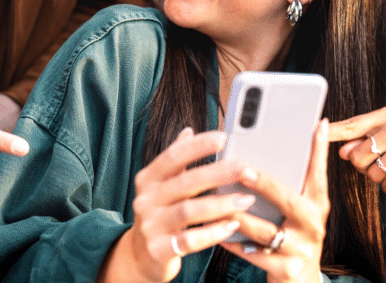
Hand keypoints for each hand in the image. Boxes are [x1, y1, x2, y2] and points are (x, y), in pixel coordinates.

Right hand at [99, 129, 250, 282]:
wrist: (140, 255)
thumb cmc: (159, 214)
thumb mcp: (162, 186)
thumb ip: (176, 161)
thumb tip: (188, 131)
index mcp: (148, 179)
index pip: (172, 157)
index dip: (197, 146)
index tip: (223, 138)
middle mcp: (146, 200)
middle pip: (185, 182)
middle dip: (217, 173)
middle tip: (244, 168)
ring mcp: (151, 225)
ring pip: (189, 211)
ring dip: (221, 204)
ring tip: (245, 199)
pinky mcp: (159, 249)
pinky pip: (190, 240)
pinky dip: (213, 232)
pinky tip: (232, 225)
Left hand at [218, 120, 330, 282]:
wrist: (300, 281)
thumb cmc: (294, 235)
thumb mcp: (299, 210)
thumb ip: (289, 183)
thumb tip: (275, 146)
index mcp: (316, 204)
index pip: (318, 172)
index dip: (318, 149)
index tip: (315, 124)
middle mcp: (313, 224)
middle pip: (289, 200)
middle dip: (265, 184)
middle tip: (242, 170)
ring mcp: (301, 248)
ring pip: (265, 230)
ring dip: (238, 216)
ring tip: (217, 203)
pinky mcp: (286, 269)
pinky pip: (253, 254)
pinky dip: (234, 243)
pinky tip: (218, 233)